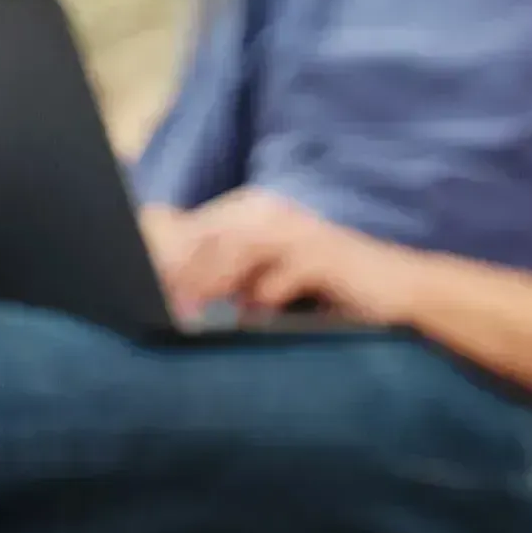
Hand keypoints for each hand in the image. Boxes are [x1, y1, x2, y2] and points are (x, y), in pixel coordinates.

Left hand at [164, 188, 440, 324]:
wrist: (399, 292)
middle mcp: (271, 214)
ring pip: (238, 247)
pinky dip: (260, 294)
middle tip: (149, 304)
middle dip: (176, 268)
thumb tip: (174, 300)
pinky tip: (246, 318)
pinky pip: (281, 270)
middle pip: (208, 233)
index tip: (133, 286)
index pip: (192, 226)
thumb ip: (227, 281)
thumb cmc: (325, 292)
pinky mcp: (325, 254)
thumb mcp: (266, 283)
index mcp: (252, 215)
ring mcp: (299, 231)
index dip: (161, 254)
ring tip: (184, 313)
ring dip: (209, 280)